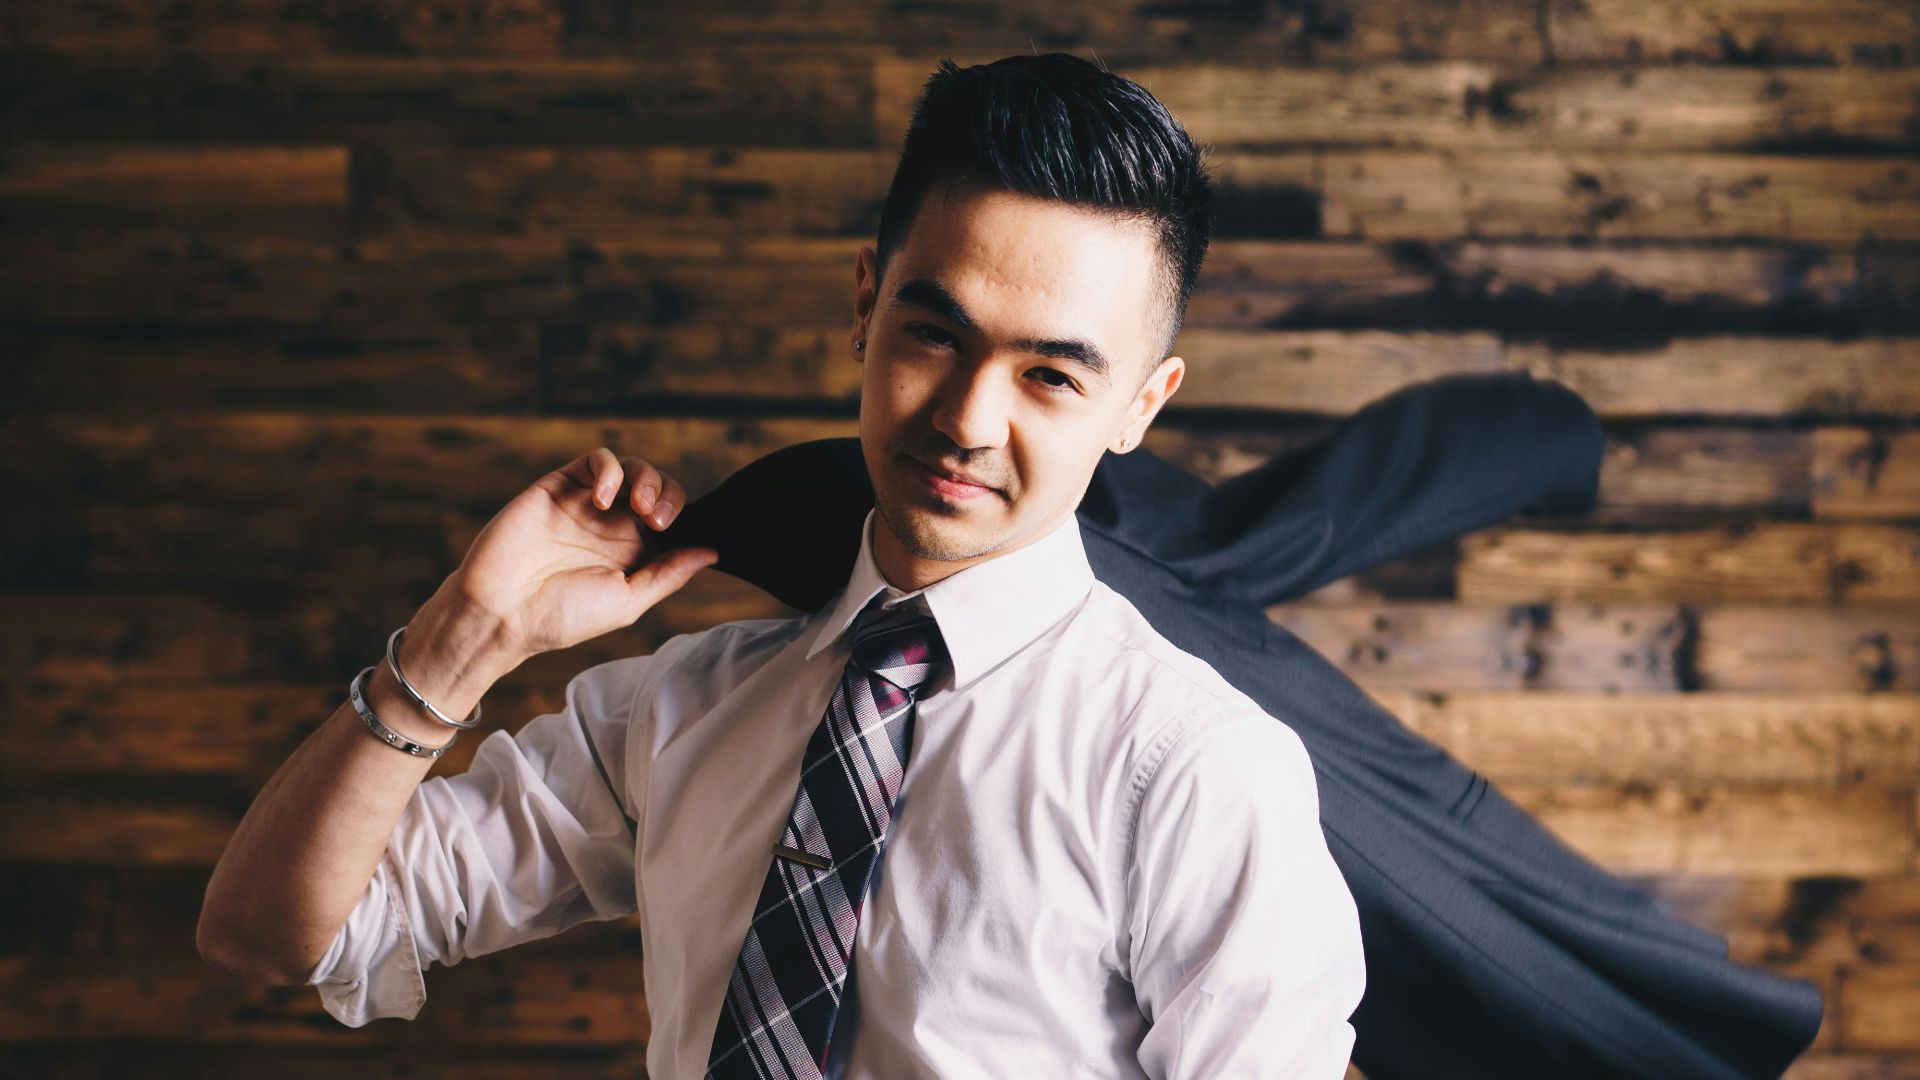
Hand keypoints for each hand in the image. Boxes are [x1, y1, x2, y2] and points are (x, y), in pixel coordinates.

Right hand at [447, 447, 719, 659]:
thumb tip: (711, 552)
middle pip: (657, 487)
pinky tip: (606, 499)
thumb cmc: (561, 617)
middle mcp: (612, 525)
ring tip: (640, 506)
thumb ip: (668, 574)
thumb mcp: (627, 601)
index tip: (674, 533)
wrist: (502, 612)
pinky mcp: (560, 486)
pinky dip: (610, 470)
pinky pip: (596, 461)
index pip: (672, 517)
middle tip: (658, 520)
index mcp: (632, 552)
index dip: (683, 515)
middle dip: (668, 494)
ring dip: (646, 478)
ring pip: (631, 468)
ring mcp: (587, 503)